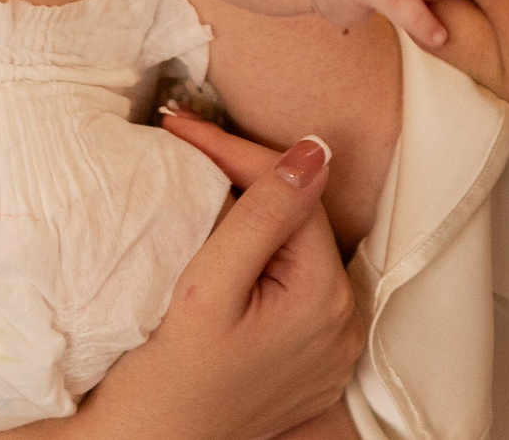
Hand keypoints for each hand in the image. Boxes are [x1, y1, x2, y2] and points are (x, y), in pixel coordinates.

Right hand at [63, 124, 360, 439]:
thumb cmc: (165, 381)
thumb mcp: (207, 289)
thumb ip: (262, 216)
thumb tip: (315, 151)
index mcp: (325, 299)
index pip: (293, 192)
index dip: (237, 151)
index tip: (181, 127)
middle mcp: (343, 324)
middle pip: (299, 220)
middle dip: (246, 177)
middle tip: (187, 144)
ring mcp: (329, 347)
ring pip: (295, 249)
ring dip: (253, 213)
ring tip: (200, 179)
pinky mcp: (308, 361)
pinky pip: (292, 285)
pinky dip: (261, 256)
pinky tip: (223, 235)